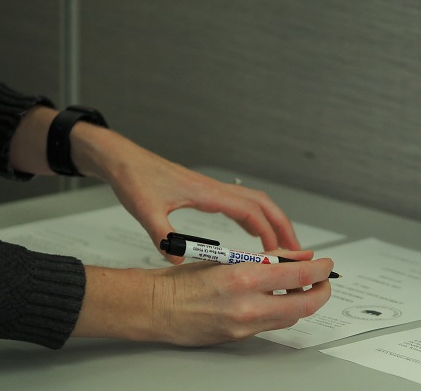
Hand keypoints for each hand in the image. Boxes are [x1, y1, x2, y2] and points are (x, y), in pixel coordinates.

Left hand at [70, 123, 300, 262]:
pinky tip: (253, 230)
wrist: (123, 160)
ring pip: (253, 201)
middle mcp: (214, 189)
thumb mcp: (145, 210)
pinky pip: (239, 203)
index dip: (269, 232)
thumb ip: (161, 235)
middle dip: (282, 225)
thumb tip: (178, 260)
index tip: (280, 251)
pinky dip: (254, 216)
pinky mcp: (204, 192)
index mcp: (206, 193)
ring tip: (282, 243)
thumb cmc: (135, 178)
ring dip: (271, 220)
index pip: (249, 211)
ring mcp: (211, 190)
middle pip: (261, 203)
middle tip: (297, 249)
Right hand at [72, 250, 332, 345]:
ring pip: (290, 316)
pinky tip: (276, 300)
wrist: (155, 308)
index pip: (298, 274)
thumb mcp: (224, 259)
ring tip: (300, 287)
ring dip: (302, 302)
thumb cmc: (181, 281)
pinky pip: (271, 325)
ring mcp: (244, 326)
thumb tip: (295, 256)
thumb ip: (263, 259)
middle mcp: (246, 305)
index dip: (320, 269)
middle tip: (325, 281)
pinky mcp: (239, 338)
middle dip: (322, 292)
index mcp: (242, 278)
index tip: (326, 264)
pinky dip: (280, 311)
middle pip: (304, 304)